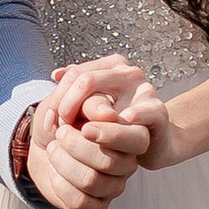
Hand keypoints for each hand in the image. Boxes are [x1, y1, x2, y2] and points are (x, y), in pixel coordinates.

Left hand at [21, 65, 151, 208]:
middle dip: (76, 145)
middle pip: (109, 162)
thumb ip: (91, 102)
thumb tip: (106, 114)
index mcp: (130, 135)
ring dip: (63, 162)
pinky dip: (59, 184)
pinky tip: (54, 170)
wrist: (45, 142)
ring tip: (54, 148)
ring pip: (90, 181)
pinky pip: (80, 202)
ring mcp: (113, 187)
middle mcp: (127, 164)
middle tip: (60, 131)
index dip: (111, 134)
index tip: (85, 126)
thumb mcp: (74, 101)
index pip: (135, 140)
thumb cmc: (64, 118)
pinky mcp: (96, 205)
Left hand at [57, 58, 171, 171]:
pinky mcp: (157, 111)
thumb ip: (76, 89)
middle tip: (60, 127)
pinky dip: (136, 114)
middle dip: (67, 105)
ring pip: (112, 95)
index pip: (75, 73)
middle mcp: (128, 73)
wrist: (154, 143)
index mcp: (112, 66)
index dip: (59, 96)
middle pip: (86, 80)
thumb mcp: (94, 105)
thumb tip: (56, 74)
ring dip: (92, 114)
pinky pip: (147, 111)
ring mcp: (144, 90)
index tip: (51, 118)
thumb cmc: (119, 123)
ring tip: (83, 130)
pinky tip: (125, 119)